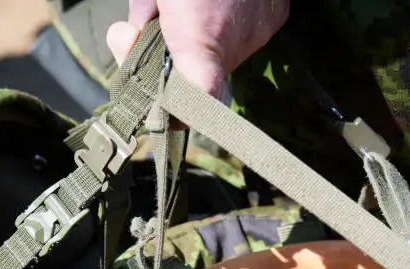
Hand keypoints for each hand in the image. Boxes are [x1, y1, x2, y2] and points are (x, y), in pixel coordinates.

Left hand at [106, 0, 289, 101]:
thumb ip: (141, 20)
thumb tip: (132, 44)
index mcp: (201, 37)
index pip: (203, 101)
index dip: (185, 115)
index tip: (168, 115)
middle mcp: (238, 42)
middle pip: (207, 75)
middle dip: (184, 61)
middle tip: (166, 29)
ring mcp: (262, 30)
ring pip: (227, 51)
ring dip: (208, 39)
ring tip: (199, 5)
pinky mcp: (278, 15)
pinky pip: (248, 32)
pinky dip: (231, 23)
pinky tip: (222, 0)